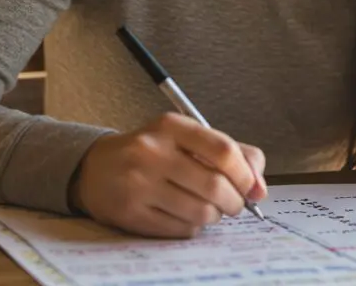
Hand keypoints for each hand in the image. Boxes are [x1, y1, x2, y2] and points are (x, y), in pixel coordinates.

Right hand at [70, 112, 267, 237]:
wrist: (95, 168)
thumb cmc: (151, 153)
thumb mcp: (187, 138)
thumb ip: (230, 154)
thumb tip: (260, 187)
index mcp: (171, 127)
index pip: (223, 151)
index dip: (245, 175)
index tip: (252, 187)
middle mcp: (152, 152)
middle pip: (216, 186)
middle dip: (234, 202)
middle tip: (234, 204)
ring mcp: (139, 184)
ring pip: (201, 212)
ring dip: (214, 216)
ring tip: (208, 209)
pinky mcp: (131, 212)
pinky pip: (181, 229)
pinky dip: (193, 228)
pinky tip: (185, 216)